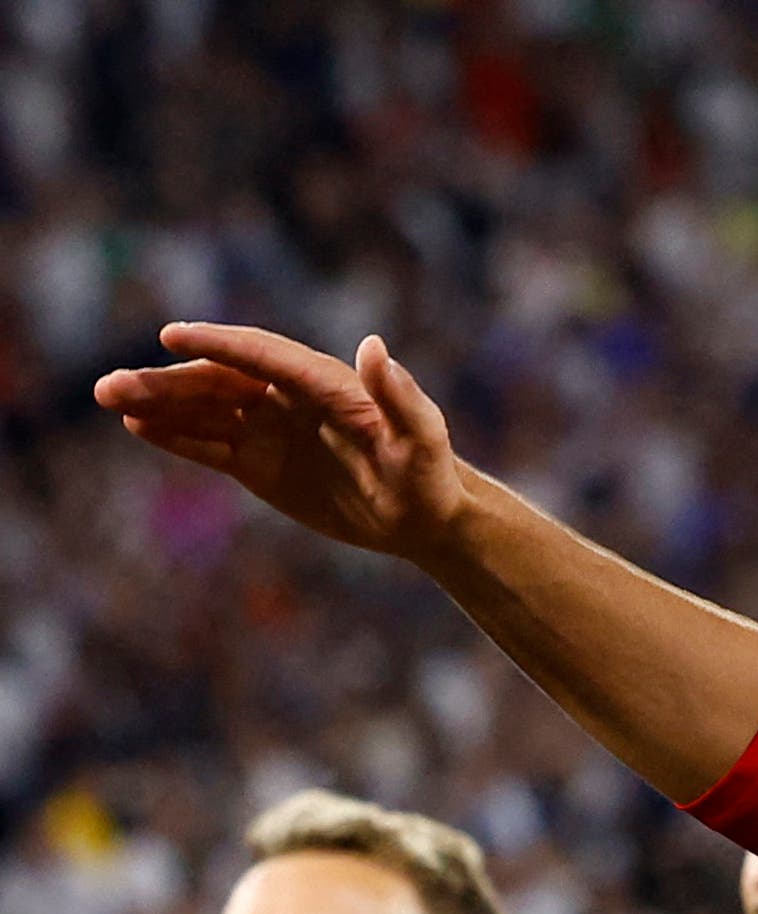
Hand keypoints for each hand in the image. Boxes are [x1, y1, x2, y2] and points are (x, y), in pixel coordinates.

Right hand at [95, 325, 474, 559]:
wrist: (425, 516)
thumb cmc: (430, 473)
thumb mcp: (421, 438)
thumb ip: (399, 396)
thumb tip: (374, 347)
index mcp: (321, 382)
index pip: (260, 355)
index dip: (218, 345)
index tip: (172, 336)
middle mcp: (286, 397)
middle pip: (217, 381)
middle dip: (166, 382)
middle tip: (112, 386)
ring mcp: (269, 427)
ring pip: (204, 411)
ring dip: (157, 404)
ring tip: (110, 399)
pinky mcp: (259, 462)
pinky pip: (210, 444)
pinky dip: (175, 436)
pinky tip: (137, 426)